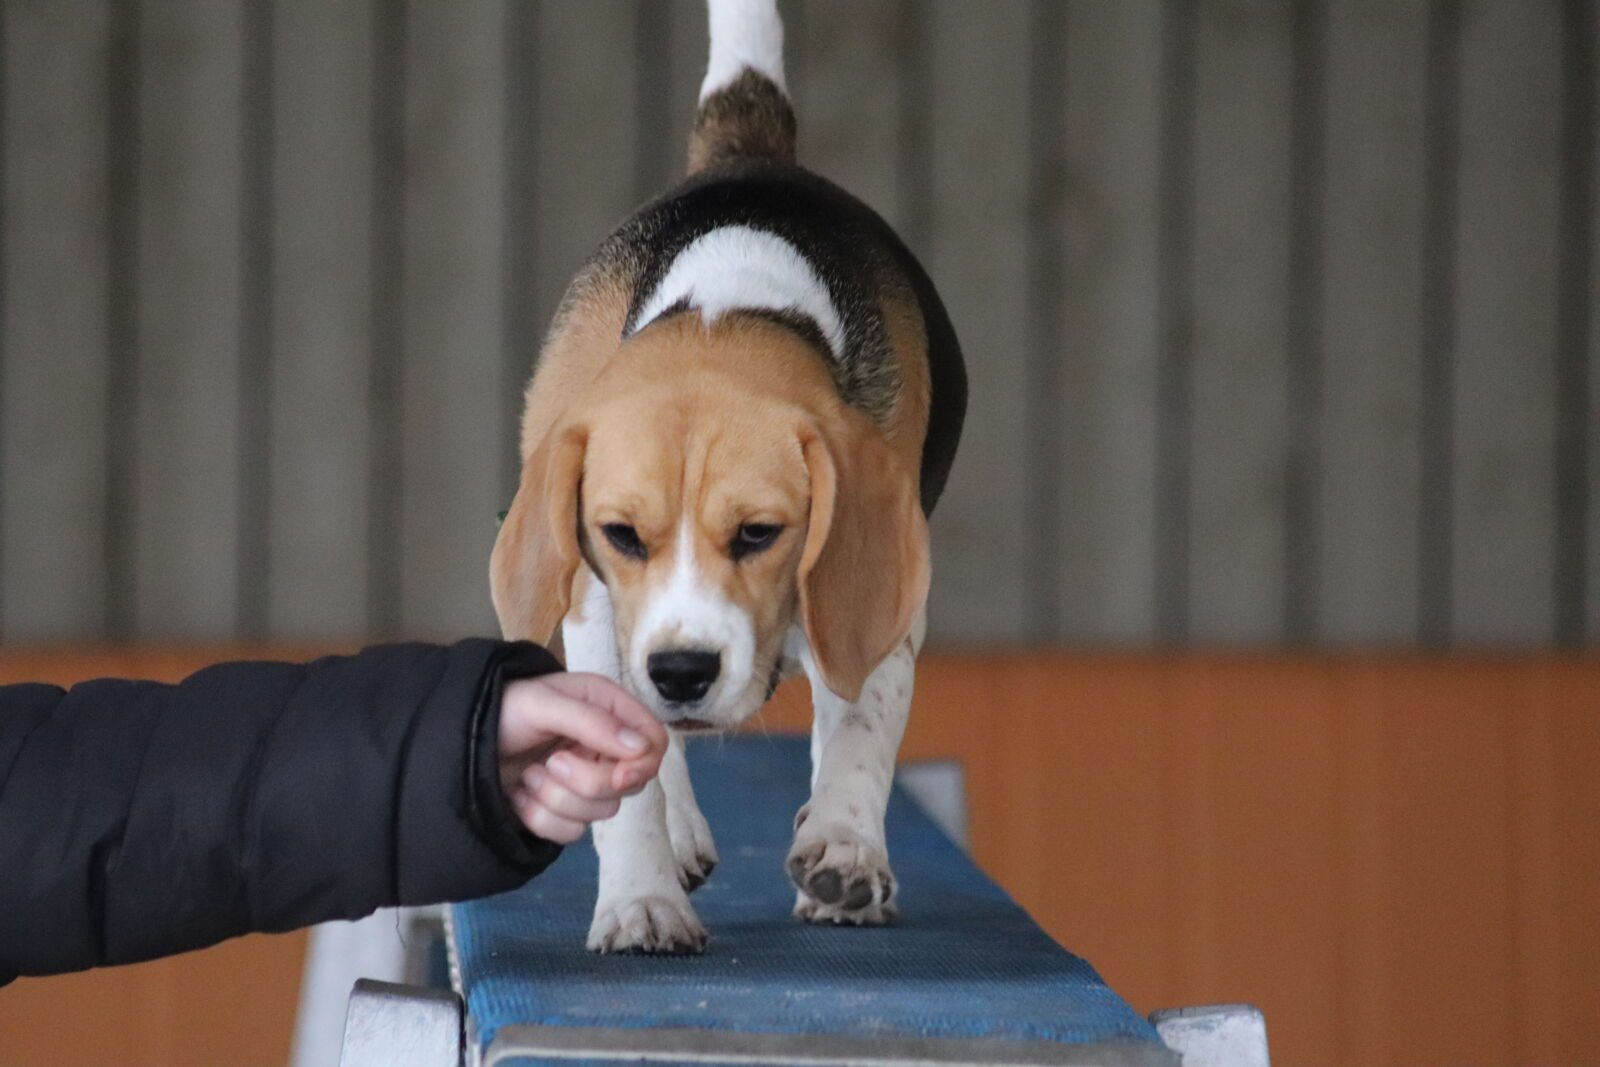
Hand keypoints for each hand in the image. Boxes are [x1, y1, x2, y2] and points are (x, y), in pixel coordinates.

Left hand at [498, 672, 667, 843]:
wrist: (458, 743)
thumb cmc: (501, 710)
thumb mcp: (542, 704)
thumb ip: (591, 722)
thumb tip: (639, 747)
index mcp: (608, 710)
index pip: (653, 741)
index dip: (642, 764)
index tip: (618, 776)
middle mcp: (603, 747)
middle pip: (629, 784)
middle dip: (587, 783)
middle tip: (551, 763)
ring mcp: (584, 782)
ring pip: (600, 811)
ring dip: (557, 798)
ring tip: (528, 776)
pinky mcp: (563, 811)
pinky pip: (571, 831)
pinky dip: (541, 817)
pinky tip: (520, 796)